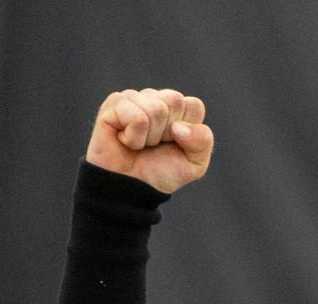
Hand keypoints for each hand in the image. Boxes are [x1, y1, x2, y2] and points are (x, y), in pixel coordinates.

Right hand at [87, 87, 213, 194]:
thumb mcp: (195, 163)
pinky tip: (125, 141)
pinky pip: (137, 117)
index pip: (194, 106)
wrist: (131, 190)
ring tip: (139, 144)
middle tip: (153, 145)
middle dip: (167, 133)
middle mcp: (155, 98)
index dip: (188, 132)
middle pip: (175, 101)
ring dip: (150, 137)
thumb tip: (178, 126)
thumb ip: (203, 141)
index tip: (173, 144)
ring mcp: (134, 98)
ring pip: (157, 109)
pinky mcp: (114, 104)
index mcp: (176, 108)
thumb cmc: (160, 173)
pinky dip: (134, 138)